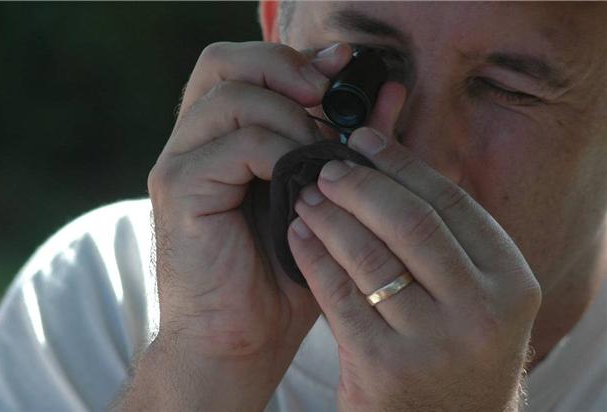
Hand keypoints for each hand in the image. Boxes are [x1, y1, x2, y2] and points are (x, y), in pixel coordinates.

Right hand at [144, 41, 353, 408]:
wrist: (238, 340)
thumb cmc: (281, 276)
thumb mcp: (323, 199)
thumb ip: (350, 142)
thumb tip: (389, 94)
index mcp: (221, 139)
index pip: (242, 66)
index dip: (292, 57)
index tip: (342, 66)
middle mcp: (193, 143)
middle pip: (223, 63)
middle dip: (282, 67)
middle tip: (325, 93)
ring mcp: (180, 163)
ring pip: (232, 97)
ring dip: (288, 115)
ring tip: (319, 154)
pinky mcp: (179, 190)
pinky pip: (235, 143)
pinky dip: (277, 150)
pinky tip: (300, 181)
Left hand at [287, 84, 541, 410]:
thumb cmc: (451, 348)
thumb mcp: (470, 294)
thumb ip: (441, 237)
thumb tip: (387, 162)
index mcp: (510, 281)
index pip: (451, 202)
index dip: (402, 163)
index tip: (365, 139)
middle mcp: (482, 311)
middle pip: (411, 222)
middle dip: (361, 185)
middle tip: (326, 166)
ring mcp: (434, 343)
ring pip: (370, 256)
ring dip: (330, 217)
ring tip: (306, 195)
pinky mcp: (385, 368)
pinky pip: (338, 295)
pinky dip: (313, 257)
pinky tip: (298, 235)